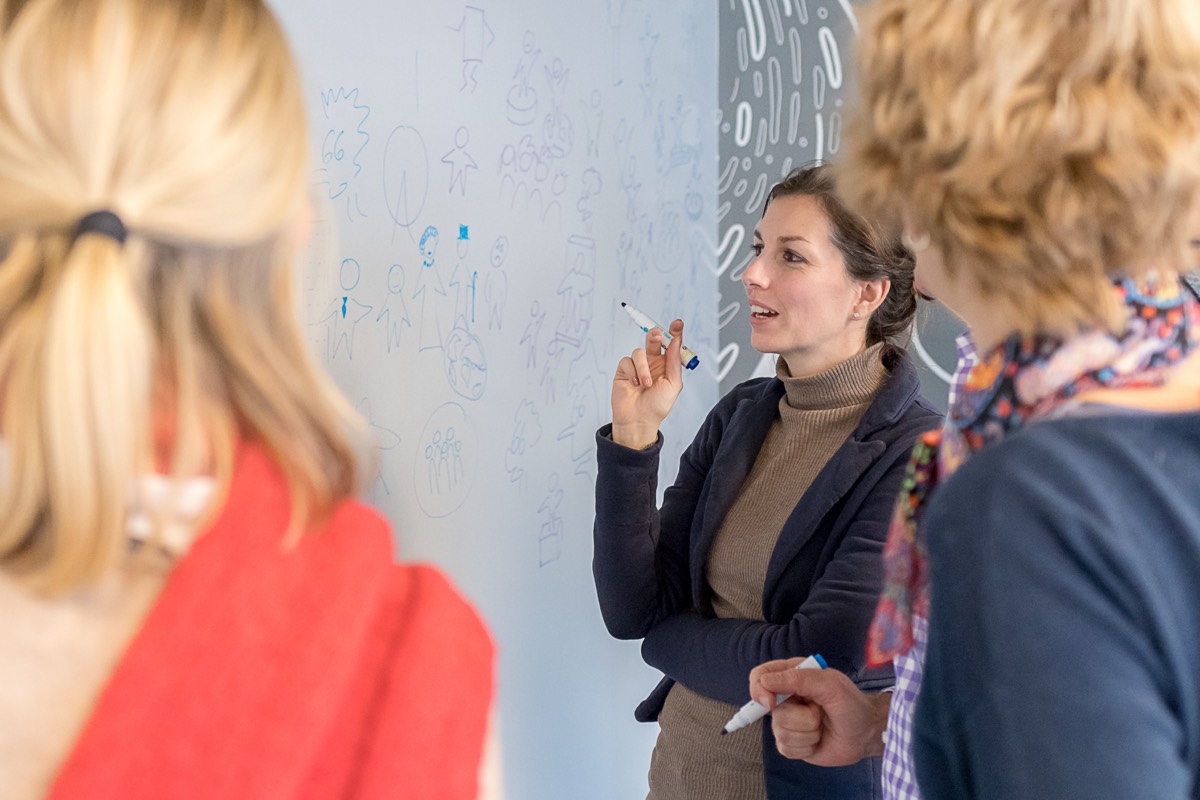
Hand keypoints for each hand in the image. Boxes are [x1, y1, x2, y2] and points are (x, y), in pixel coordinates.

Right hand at [610, 319, 685, 448]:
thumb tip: (676, 342)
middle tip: (658, 336)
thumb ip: (674, 362)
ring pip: (639, 352)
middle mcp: (652, 363)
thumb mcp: (673, 384)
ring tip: (645, 384)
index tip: (677, 324)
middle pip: (654, 340)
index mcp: (667, 365)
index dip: (675, 333)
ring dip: (643, 368)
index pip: (671, 344)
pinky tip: (634, 384)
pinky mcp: (624, 370)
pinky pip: (627, 361)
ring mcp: (637, 366)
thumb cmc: (658, 406)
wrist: (638, 420)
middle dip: (655, 336)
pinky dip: (632, 372)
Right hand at [748, 658, 889, 766]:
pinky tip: (818, 741)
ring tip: (822, 726)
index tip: (771, 702)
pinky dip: (805, 746)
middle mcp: (786, 698)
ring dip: (807, 731)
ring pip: (779, 730)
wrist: (866, 735)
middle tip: (818, 712)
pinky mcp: (792, 743)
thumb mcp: (829, 684)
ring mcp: (787, 722)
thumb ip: (798, 678)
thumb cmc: (851, 704)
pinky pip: (785, 748)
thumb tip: (764, 681)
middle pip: (767, 708)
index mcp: (792, 676)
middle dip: (797, 715)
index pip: (760, 676)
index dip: (759, 689)